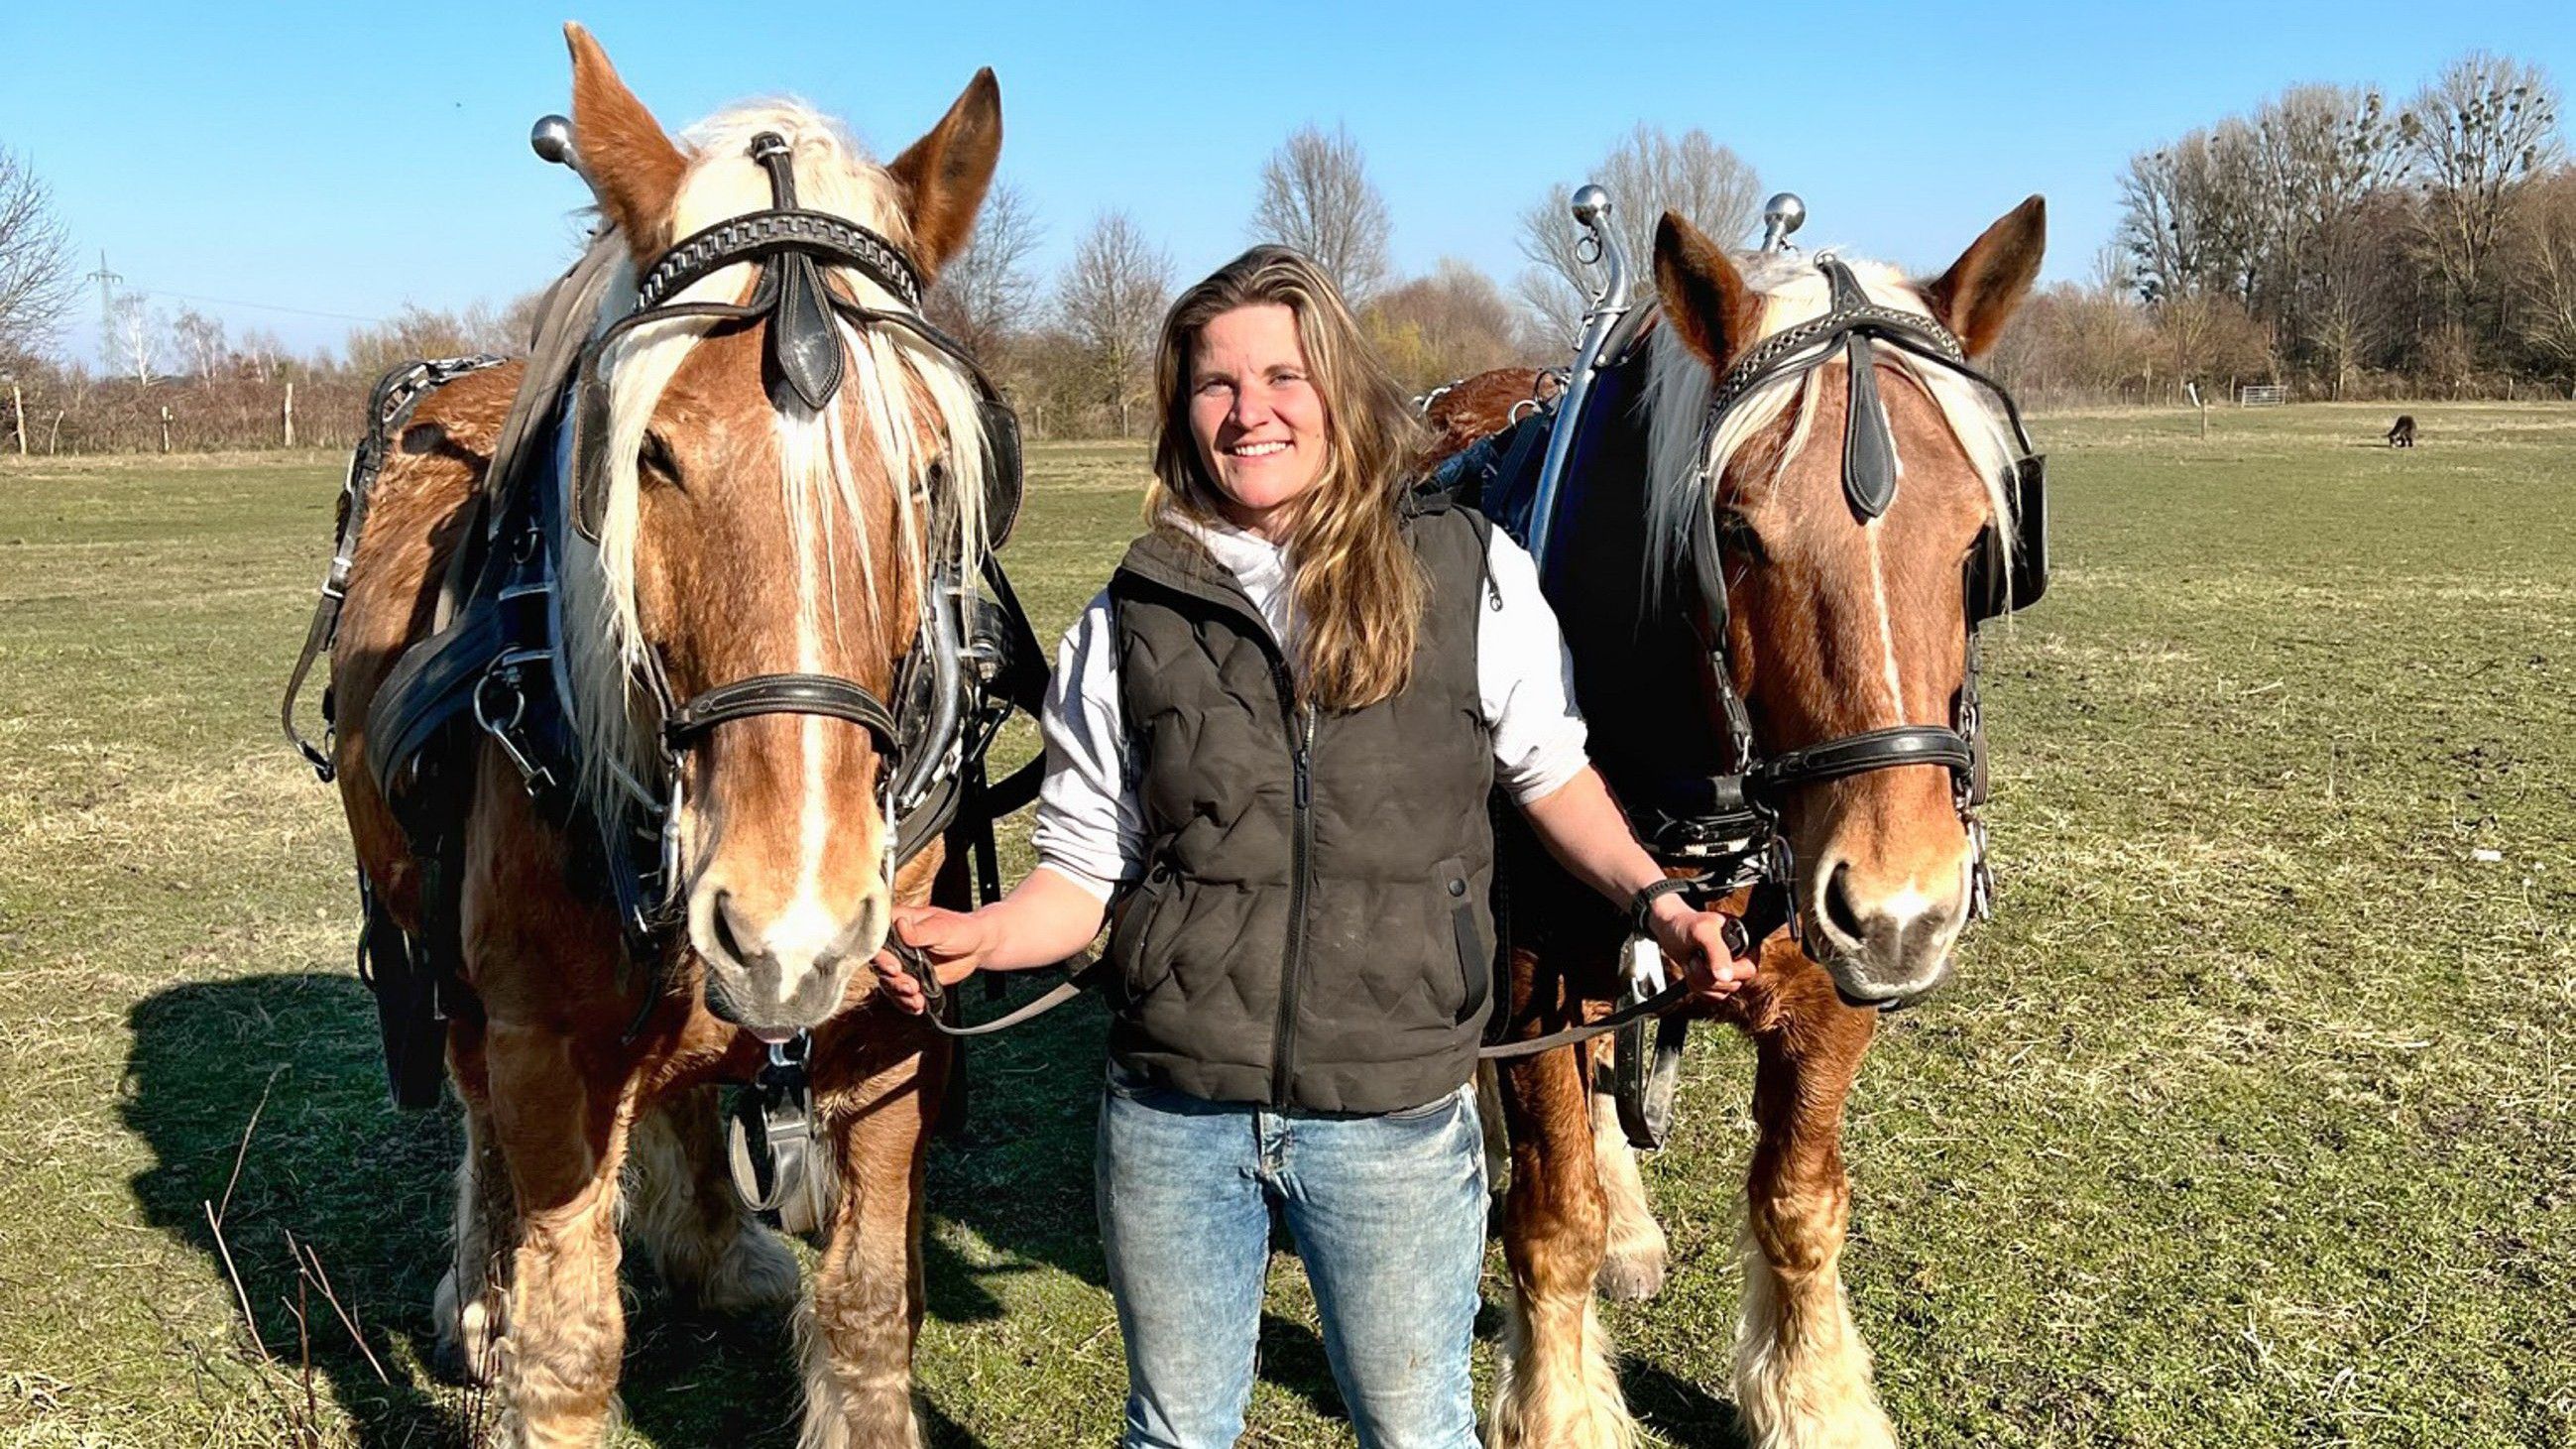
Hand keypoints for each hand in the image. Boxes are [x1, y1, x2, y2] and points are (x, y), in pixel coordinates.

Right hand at [868, 905, 990, 1014]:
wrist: (977, 946)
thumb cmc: (960, 929)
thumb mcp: (941, 929)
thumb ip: (919, 932)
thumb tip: (900, 926)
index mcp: (897, 923)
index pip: (876, 939)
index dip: (880, 956)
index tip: (894, 967)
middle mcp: (895, 944)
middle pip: (881, 966)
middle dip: (893, 980)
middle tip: (910, 986)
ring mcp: (902, 963)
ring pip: (890, 983)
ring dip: (901, 995)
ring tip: (917, 999)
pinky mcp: (911, 978)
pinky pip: (902, 994)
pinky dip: (908, 1003)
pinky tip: (918, 1006)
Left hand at [1648, 901, 1758, 1003]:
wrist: (1671, 930)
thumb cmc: (1688, 925)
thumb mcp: (1702, 931)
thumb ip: (1716, 951)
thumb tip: (1727, 978)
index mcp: (1748, 944)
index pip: (1748, 969)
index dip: (1722, 965)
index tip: (1703, 954)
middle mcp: (1743, 960)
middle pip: (1733, 984)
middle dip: (1705, 972)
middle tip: (1694, 955)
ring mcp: (1732, 974)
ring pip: (1720, 993)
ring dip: (1698, 979)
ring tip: (1693, 959)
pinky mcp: (1719, 985)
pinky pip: (1711, 996)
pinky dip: (1696, 986)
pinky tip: (1692, 971)